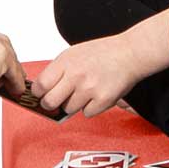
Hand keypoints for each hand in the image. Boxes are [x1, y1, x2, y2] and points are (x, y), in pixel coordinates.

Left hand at [38, 33, 154, 118]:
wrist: (130, 53)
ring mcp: (90, 89)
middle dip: (50, 105)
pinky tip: (96, 95)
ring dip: (73, 104)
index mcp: (66, 62)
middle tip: (56, 101)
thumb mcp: (73, 54)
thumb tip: (41, 90)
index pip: (40, 85)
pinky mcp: (103, 100)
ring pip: (69, 109)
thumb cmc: (101, 53)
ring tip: (84, 91)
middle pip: (50, 102)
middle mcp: (76, 75)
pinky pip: (87, 113)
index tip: (41, 94)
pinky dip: (90, 108)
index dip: (38, 93)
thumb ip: (57, 71)